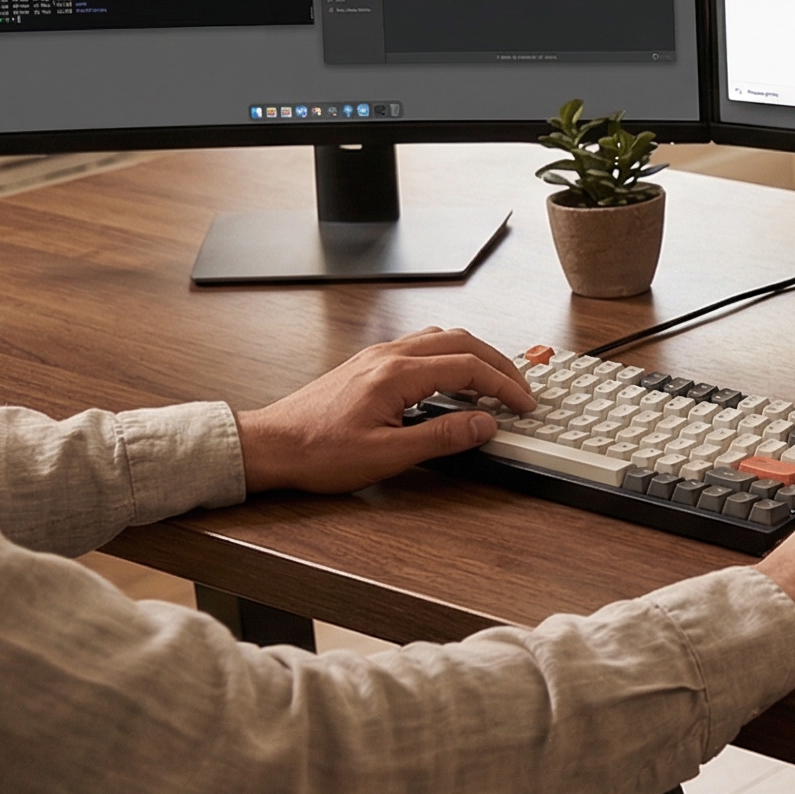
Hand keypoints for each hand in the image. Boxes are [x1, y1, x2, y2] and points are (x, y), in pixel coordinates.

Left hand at [236, 328, 538, 494]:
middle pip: (461, 342)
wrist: (270, 446)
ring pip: (441, 338)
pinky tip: (450, 379)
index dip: (505, 385)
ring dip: (475, 355)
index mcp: (397, 374)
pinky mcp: (368, 365)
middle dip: (499, 363)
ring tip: (493, 381)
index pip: (469, 368)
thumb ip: (442, 437)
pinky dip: (450, 356)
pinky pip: (421, 346)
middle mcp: (389, 356)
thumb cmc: (317, 452)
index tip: (525, 404)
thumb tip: (485, 424)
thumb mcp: (386, 455)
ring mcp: (377, 356)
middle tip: (521, 388)